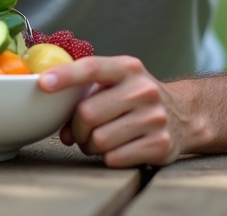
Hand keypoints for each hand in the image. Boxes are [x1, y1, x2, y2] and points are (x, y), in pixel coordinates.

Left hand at [39, 55, 192, 166]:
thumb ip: (86, 94)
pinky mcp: (160, 144)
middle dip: (76, 128)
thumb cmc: (136, 99)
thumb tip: (61, 127)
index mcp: (128, 68)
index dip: (65, 76)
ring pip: (99, 140)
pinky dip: (107, 158)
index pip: (91, 67)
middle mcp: (143, 90)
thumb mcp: (117, 82)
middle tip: (80, 132)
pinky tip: (117, 149)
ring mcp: (154, 118)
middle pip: (88, 113)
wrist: (184, 116)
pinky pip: (114, 158)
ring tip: (99, 140)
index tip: (43, 84)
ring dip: (90, 146)